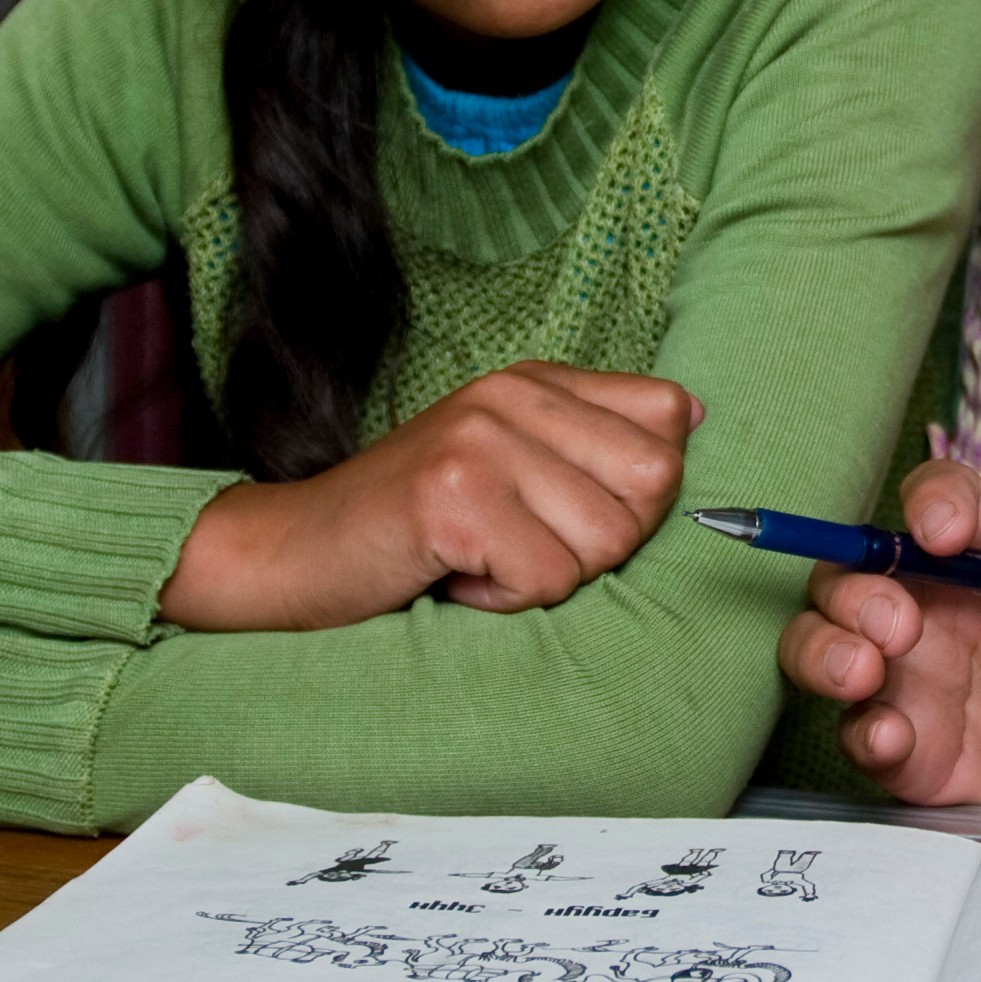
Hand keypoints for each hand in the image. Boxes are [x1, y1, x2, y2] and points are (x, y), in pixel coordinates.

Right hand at [161, 361, 700, 630]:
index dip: (639, 490)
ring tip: (483, 558)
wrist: (289, 556)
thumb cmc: (410, 527)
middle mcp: (509, 396)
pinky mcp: (452, 498)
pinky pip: (547, 578)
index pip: (667, 416)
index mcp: (533, 382)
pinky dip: (507, 599)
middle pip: (651, 485)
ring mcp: (479, 442)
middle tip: (524, 544)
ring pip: (605, 541)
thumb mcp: (507, 463)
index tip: (569, 512)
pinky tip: (456, 576)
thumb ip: (591, 438)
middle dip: (603, 542)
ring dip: (548, 577)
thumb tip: (691, 418)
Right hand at [775, 459, 980, 804]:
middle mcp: (931, 613)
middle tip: (898, 627)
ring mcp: (909, 681)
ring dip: (825, 650)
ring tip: (864, 673)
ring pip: (823, 644)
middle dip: (856, 592)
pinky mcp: (904, 750)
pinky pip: (857, 733)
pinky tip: (892, 739)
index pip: (942, 503)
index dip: (932, 503)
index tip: (942, 534)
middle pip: (853, 573)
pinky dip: (863, 732)